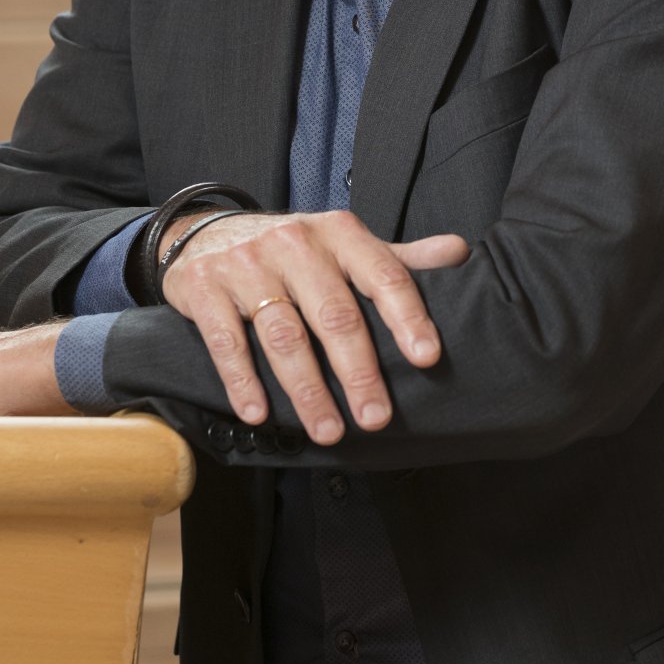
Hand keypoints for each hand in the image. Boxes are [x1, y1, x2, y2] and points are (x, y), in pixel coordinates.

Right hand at [160, 210, 468, 444]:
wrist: (204, 232)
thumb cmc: (292, 251)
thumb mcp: (344, 246)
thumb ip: (398, 258)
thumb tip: (459, 254)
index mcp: (339, 234)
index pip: (383, 275)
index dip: (407, 317)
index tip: (428, 358)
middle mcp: (295, 243)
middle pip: (335, 315)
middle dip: (358, 372)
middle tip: (376, 418)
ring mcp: (248, 265)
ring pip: (285, 335)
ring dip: (307, 389)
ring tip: (327, 431)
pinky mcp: (205, 288)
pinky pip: (227, 340)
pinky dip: (243, 380)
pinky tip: (258, 414)